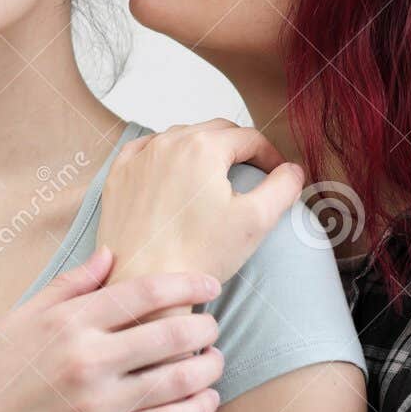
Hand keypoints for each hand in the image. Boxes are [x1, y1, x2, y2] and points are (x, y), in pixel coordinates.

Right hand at [0, 246, 225, 411]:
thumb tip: (110, 255)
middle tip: (212, 326)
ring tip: (215, 361)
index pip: (145, 293)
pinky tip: (207, 401)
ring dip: (208, 368)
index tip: (209, 284)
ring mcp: (99, 404)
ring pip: (178, 380)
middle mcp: (88, 360)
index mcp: (68, 323)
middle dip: (204, 327)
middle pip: (171, 334)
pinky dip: (197, 411)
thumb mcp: (19, 318)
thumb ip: (68, 285)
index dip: (187, 285)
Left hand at [97, 119, 304, 285]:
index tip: (278, 174)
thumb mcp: (255, 221)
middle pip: (215, 131)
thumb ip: (283, 187)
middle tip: (252, 173)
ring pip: (180, 138)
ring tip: (215, 176)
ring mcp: (138, 157)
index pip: (249, 138)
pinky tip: (173, 174)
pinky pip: (145, 151)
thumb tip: (292, 170)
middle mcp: (166, 142)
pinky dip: (164, 156)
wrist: (143, 280)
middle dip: (238, 148)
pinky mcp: (118, 175)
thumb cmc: (197, 255)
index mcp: (203, 147)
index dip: (270, 154)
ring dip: (202, 150)